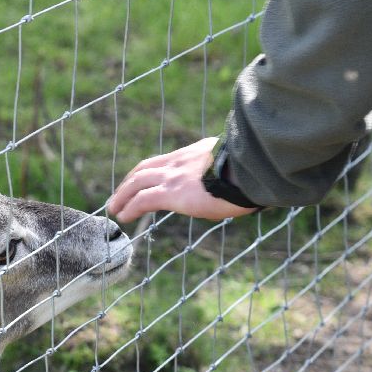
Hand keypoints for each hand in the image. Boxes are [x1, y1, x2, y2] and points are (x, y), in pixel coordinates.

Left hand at [106, 136, 255, 223]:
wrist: (257, 168)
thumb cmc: (256, 172)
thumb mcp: (238, 167)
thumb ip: (226, 173)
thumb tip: (239, 185)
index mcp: (196, 154)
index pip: (165, 160)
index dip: (149, 171)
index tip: (140, 182)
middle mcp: (181, 161)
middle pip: (145, 168)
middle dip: (128, 182)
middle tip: (119, 196)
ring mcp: (176, 175)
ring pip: (138, 182)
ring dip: (122, 195)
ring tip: (115, 209)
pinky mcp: (174, 191)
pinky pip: (144, 199)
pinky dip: (130, 207)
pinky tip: (123, 216)